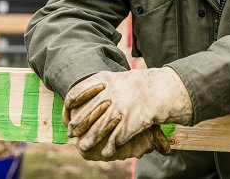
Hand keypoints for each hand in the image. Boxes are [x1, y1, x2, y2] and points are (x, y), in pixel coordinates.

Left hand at [64, 67, 191, 157]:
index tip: (67, 115)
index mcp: (105, 79)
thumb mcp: (118, 78)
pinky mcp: (129, 123)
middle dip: (77, 126)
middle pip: (85, 114)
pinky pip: (115, 138)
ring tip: (83, 146)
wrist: (162, 89)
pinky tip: (107, 151)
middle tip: (71, 134)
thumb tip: (77, 99)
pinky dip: (110, 147)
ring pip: (98, 129)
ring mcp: (119, 109)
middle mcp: (110, 94)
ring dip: (89, 140)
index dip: (68, 107)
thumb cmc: (139, 85)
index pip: (77, 93)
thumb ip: (101, 86)